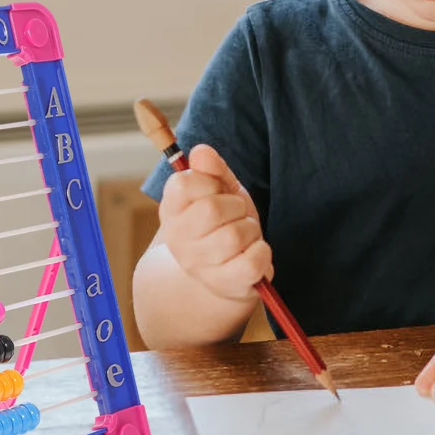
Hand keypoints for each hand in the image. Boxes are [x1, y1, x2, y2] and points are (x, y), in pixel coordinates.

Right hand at [158, 144, 272, 302]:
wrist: (224, 270)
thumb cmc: (223, 221)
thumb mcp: (219, 190)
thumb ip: (212, 169)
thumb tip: (202, 151)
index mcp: (172, 210)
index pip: (184, 184)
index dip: (209, 181)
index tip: (215, 190)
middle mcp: (178, 239)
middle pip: (211, 210)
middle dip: (234, 206)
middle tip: (235, 213)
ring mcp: (199, 265)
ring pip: (234, 236)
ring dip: (249, 229)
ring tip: (244, 234)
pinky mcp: (224, 284)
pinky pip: (252, 262)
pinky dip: (262, 252)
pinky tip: (254, 251)